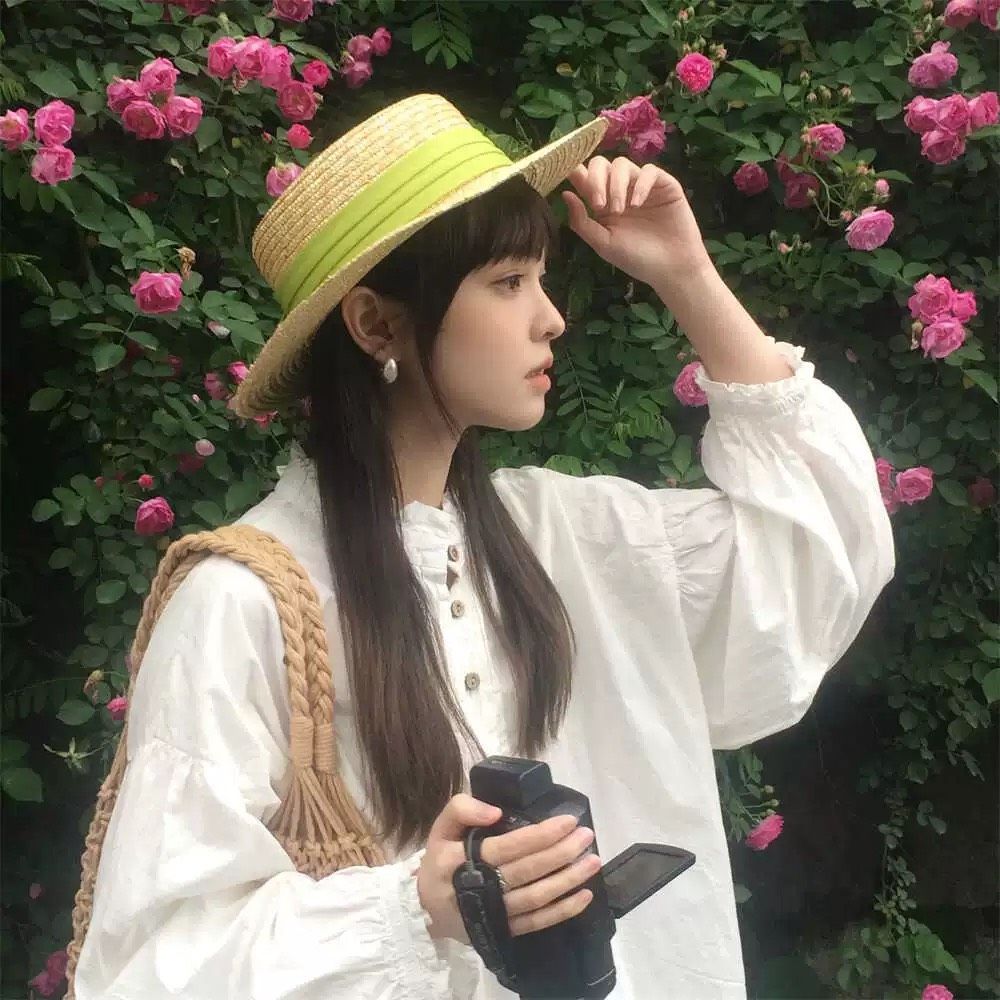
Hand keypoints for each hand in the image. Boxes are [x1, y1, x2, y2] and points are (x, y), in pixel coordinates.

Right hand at [416, 794, 599, 941]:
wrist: (426, 909)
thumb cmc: (440, 860)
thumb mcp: (441, 828)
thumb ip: (463, 809)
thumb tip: (496, 812)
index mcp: (460, 859)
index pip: (507, 846)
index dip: (540, 834)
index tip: (568, 820)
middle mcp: (478, 888)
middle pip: (527, 871)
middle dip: (561, 853)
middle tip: (587, 836)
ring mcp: (493, 914)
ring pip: (537, 898)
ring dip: (568, 880)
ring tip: (592, 861)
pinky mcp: (503, 932)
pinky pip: (537, 923)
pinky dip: (563, 911)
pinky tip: (584, 896)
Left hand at [561, 156, 713, 296]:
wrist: (671, 268)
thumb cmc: (637, 259)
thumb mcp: (603, 244)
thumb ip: (582, 221)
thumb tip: (565, 193)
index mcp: (602, 204)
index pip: (585, 178)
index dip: (576, 172)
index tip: (568, 175)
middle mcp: (620, 191)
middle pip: (600, 164)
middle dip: (596, 180)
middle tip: (599, 205)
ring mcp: (641, 186)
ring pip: (622, 164)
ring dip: (616, 185)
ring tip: (619, 210)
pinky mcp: (664, 184)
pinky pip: (649, 171)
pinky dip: (640, 184)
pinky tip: (636, 204)